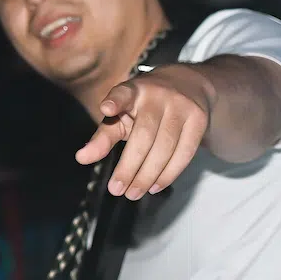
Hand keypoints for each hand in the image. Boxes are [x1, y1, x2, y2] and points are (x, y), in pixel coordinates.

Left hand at [76, 65, 212, 199]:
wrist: (189, 86)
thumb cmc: (144, 107)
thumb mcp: (121, 116)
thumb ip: (103, 136)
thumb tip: (82, 158)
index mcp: (134, 90)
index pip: (123, 93)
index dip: (116, 101)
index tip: (106, 109)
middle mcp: (158, 96)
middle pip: (143, 136)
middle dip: (129, 167)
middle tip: (117, 190)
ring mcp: (181, 107)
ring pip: (164, 147)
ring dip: (148, 175)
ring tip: (133, 193)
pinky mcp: (198, 120)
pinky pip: (184, 153)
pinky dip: (169, 173)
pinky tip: (155, 186)